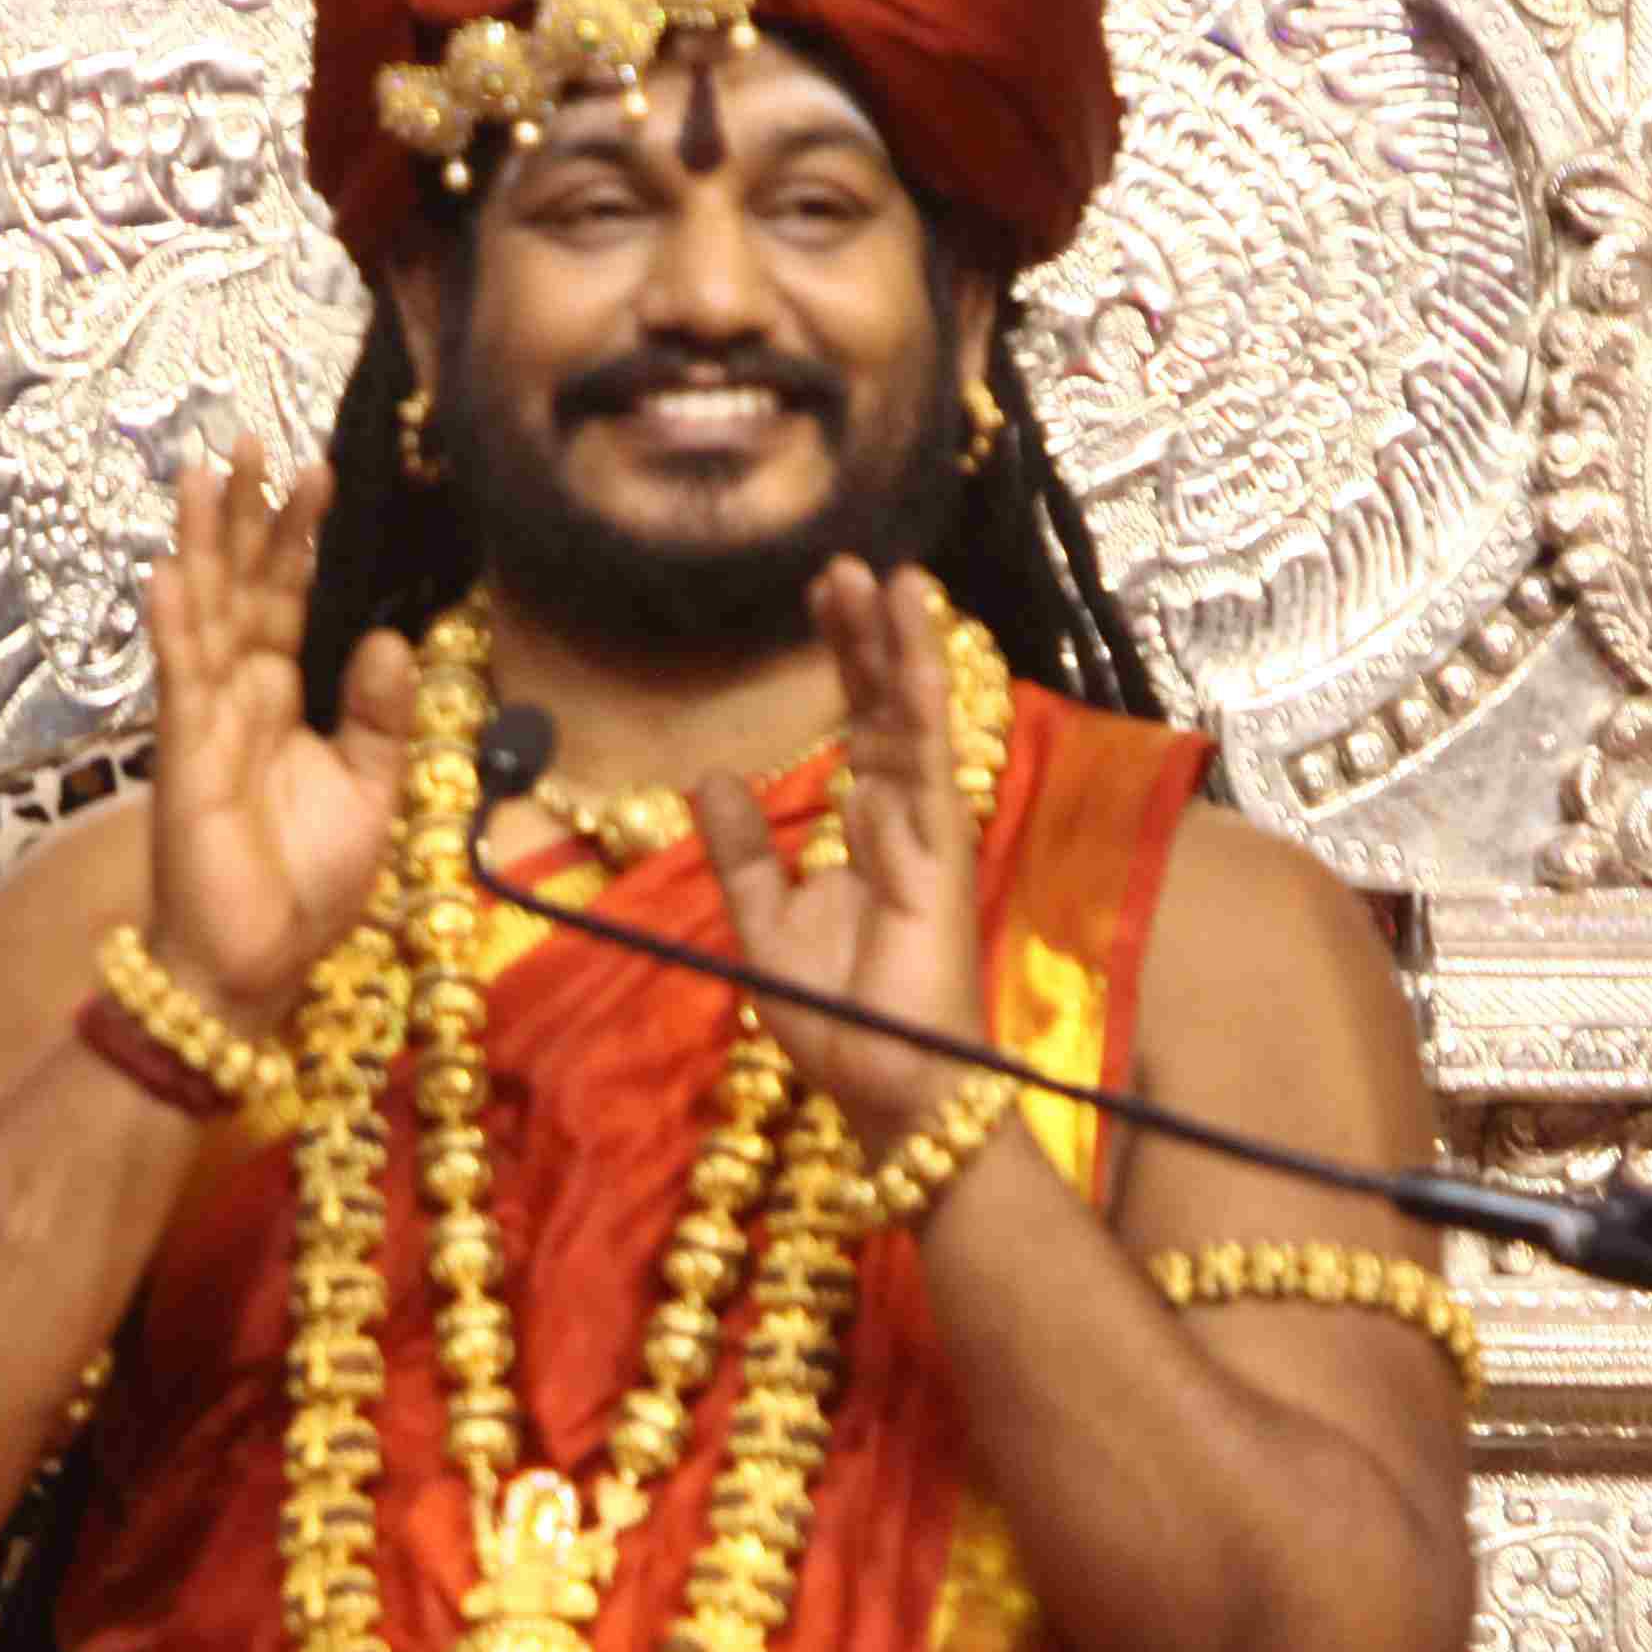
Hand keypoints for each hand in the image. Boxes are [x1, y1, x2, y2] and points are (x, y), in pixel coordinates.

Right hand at [144, 447, 415, 1025]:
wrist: (257, 962)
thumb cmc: (306, 883)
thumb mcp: (372, 790)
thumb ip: (381, 715)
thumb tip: (390, 638)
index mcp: (283, 699)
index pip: (291, 600)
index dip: (300, 538)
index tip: (316, 471)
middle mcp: (238, 693)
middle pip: (242, 584)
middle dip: (247, 512)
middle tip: (250, 435)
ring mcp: (204, 717)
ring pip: (204, 610)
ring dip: (203, 541)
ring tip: (204, 471)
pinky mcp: (184, 752)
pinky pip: (179, 676)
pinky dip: (174, 624)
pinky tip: (167, 570)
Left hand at [701, 560, 991, 1154]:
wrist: (889, 1089)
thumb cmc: (841, 1016)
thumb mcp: (764, 923)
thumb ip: (744, 852)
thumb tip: (711, 774)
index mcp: (871, 827)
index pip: (860, 722)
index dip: (844, 658)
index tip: (822, 594)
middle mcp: (907, 819)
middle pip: (889, 706)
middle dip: (870, 635)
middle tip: (846, 562)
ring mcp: (928, 836)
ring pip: (918, 723)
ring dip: (905, 651)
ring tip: (893, 578)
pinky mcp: (939, 863)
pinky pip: (926, 775)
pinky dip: (915, 721)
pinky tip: (907, 668)